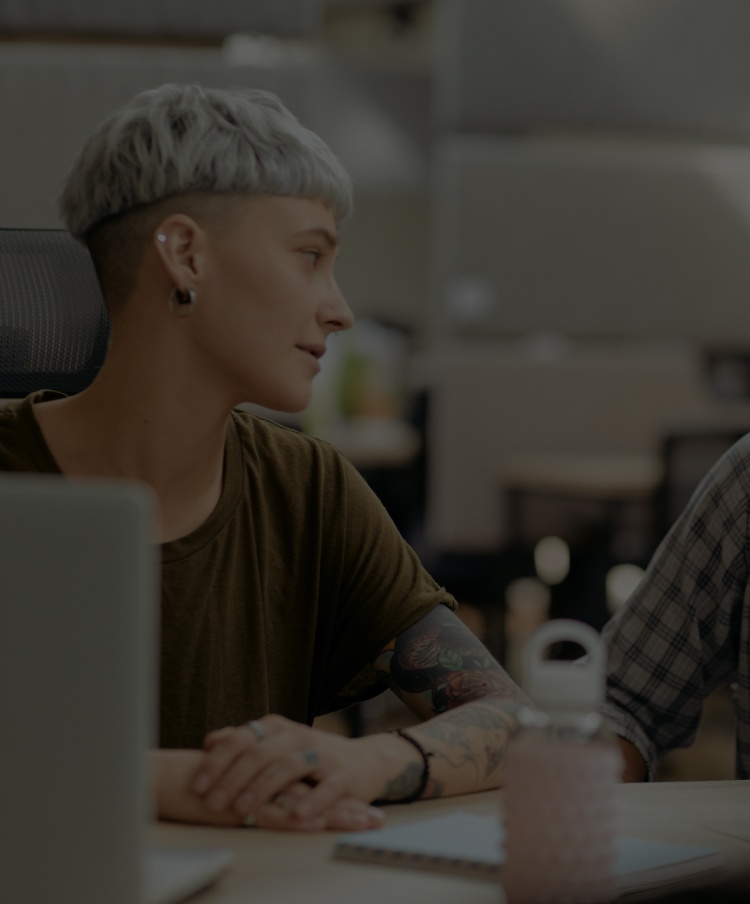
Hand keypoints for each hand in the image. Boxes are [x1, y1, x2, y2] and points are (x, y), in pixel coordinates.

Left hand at [190, 715, 413, 823]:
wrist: (365, 760)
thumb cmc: (311, 756)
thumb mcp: (277, 744)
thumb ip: (245, 741)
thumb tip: (210, 740)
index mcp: (278, 728)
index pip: (242, 739)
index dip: (218, 762)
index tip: (198, 786)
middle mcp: (298, 736)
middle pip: (262, 753)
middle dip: (234, 778)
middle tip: (214, 803)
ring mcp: (323, 754)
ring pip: (289, 766)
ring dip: (264, 788)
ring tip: (245, 811)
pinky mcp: (345, 775)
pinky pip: (328, 787)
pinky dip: (312, 801)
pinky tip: (296, 816)